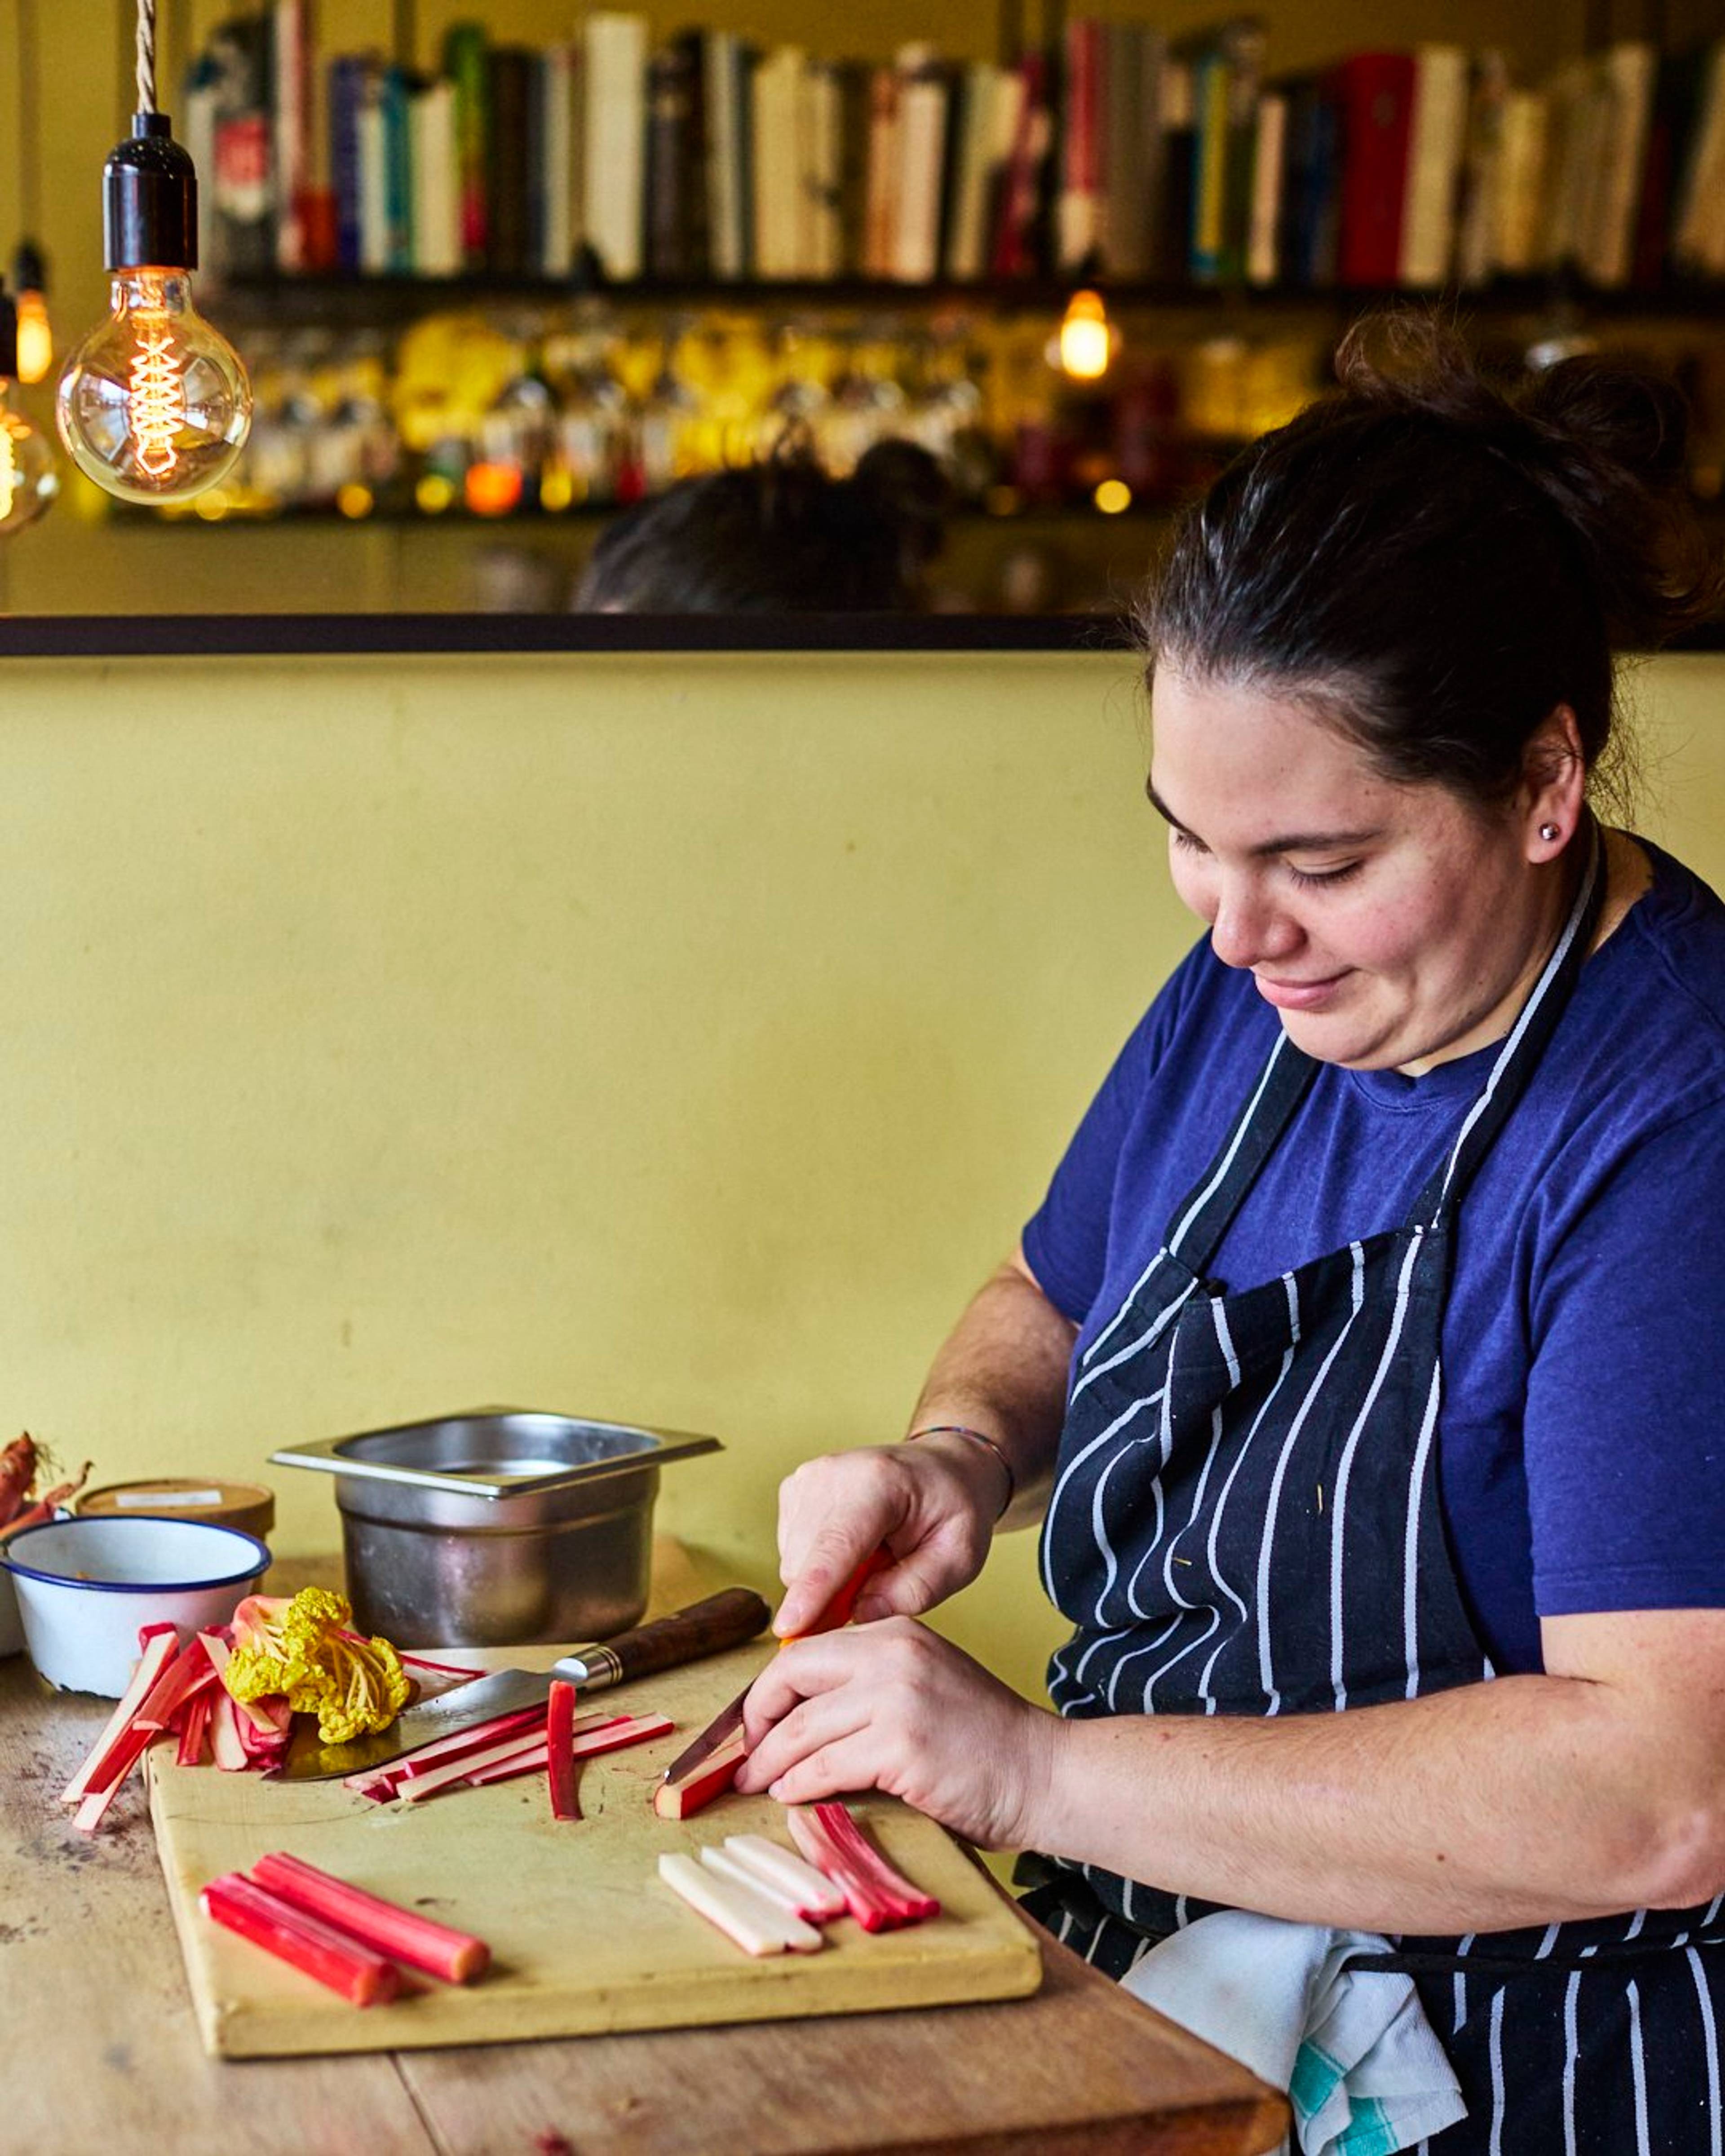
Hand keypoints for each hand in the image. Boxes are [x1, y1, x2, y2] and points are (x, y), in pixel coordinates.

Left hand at [733, 1618, 1057, 1850]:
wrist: (1044, 1772)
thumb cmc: (983, 1741)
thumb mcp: (925, 1683)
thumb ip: (870, 1684)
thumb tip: (799, 1714)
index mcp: (895, 1634)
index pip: (806, 1652)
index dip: (769, 1692)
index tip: (755, 1725)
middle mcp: (892, 1655)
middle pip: (792, 1681)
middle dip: (757, 1725)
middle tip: (744, 1758)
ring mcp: (896, 1699)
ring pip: (802, 1731)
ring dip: (770, 1765)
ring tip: (756, 1786)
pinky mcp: (901, 1747)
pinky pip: (824, 1767)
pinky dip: (798, 1785)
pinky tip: (790, 1797)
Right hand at [773, 1438, 1002, 1637]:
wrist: (941, 1466)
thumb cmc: (953, 1508)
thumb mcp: (959, 1557)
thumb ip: (914, 1591)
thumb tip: (861, 1614)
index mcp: (878, 1482)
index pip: (837, 1544)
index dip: (812, 1589)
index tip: (789, 1627)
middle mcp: (832, 1474)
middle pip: (806, 1564)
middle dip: (835, 1595)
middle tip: (884, 1579)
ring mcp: (807, 1478)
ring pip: (794, 1564)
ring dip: (828, 1579)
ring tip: (873, 1557)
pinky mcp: (793, 1490)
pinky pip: (791, 1553)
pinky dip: (818, 1564)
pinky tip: (853, 1548)